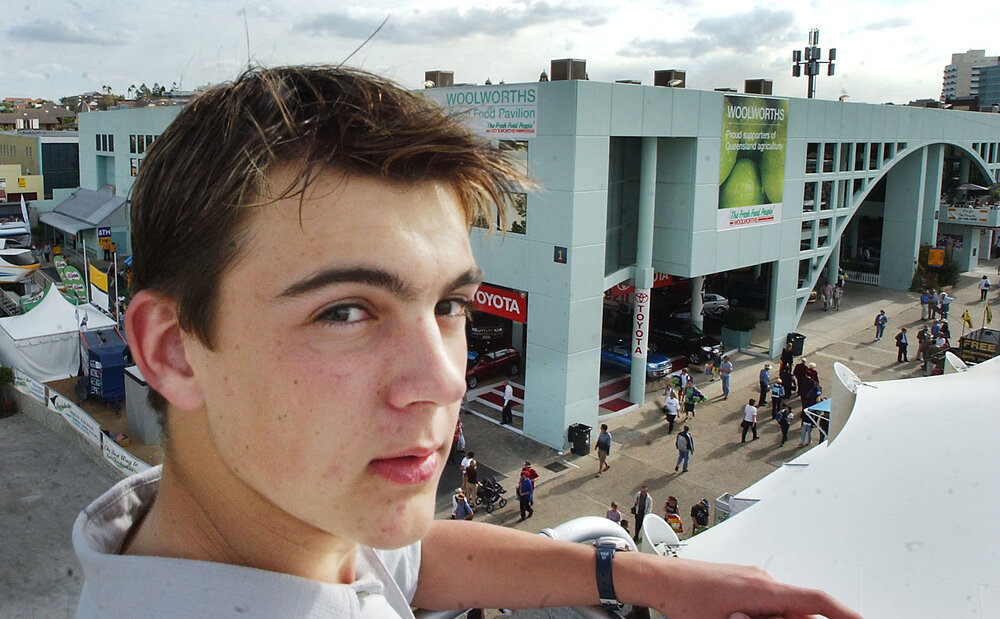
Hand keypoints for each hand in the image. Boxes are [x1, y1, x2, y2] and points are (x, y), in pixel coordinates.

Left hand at [622, 556, 861, 618]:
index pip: (817, 601)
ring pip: (782, 607)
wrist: (659, 578)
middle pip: (800, 609)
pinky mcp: (741, 581)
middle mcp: (761, 579)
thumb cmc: (685, 599)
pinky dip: (767, 616)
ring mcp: (751, 579)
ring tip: (738, 618)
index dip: (844, 614)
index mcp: (764, 589)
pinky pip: (766, 602)